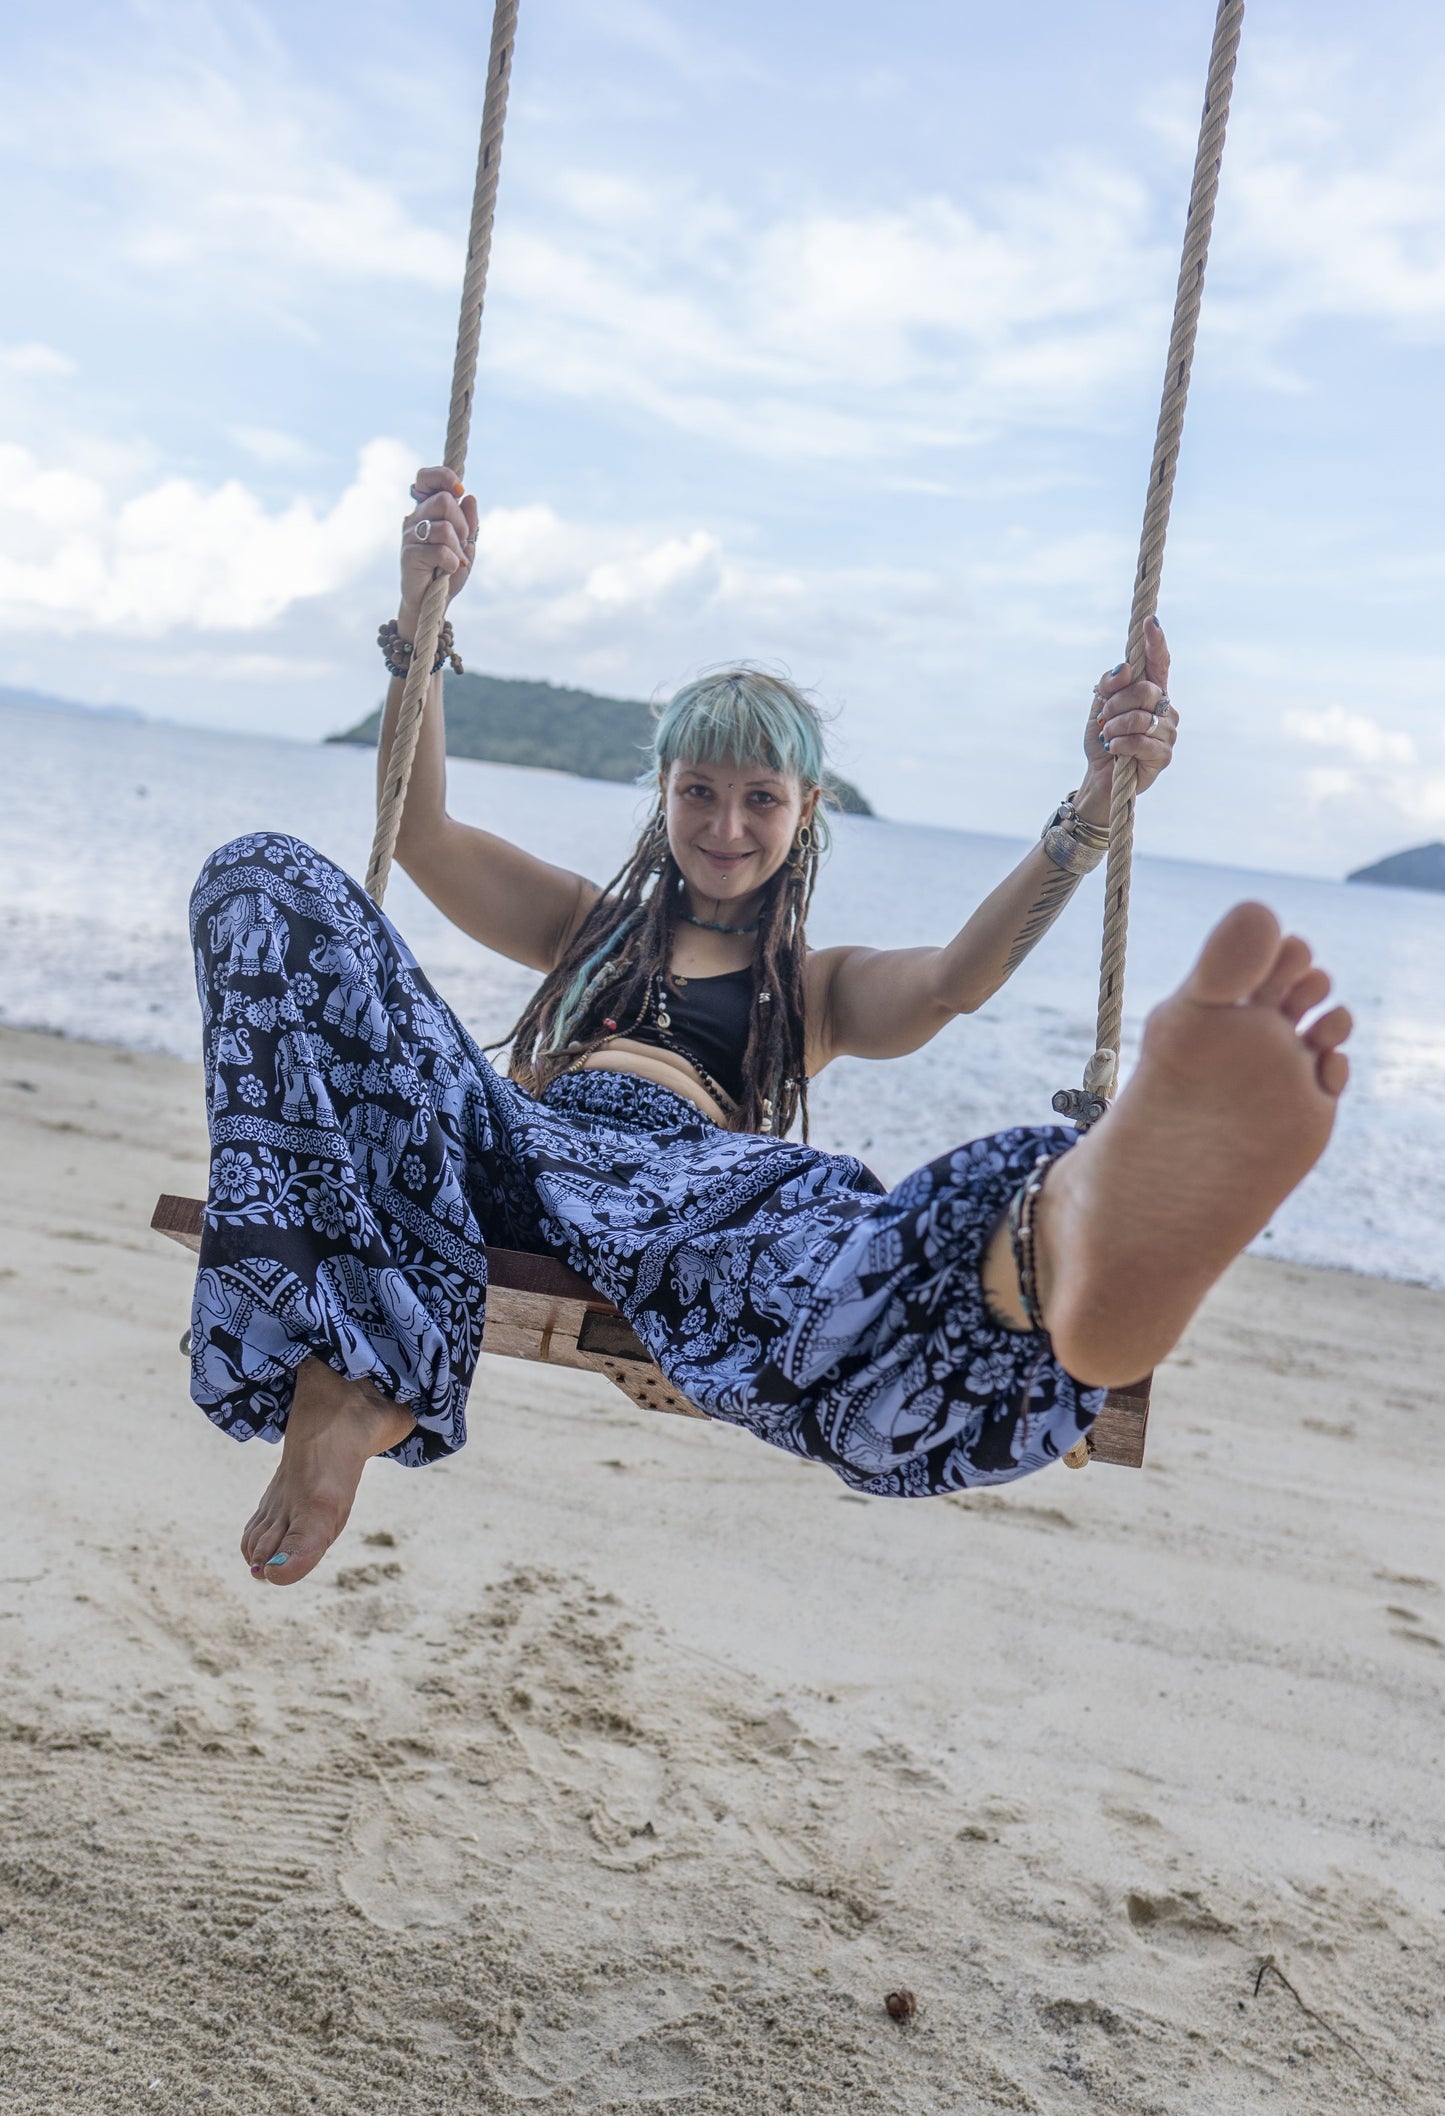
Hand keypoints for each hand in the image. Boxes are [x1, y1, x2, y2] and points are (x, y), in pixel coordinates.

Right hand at [398, 464, 478, 631]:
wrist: (431, 602)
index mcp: (427, 510)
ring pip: (445, 527)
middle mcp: (415, 517)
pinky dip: (452, 562)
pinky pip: (440, 550)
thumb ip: (469, 522)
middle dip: (463, 524)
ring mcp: (409, 535)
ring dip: (458, 548)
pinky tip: (448, 570)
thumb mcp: (465, 544)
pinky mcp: (409, 555)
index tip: (460, 490)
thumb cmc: (448, 571)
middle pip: (444, 500)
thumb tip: (470, 497)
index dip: (444, 476)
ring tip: (455, 560)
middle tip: (462, 542)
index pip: (426, 477)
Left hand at [1077, 614, 1175, 814]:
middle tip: (1102, 718)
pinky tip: (1114, 750)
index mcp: (1152, 691)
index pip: (1159, 662)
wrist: (1098, 775)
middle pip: (1145, 689)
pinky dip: (1120, 744)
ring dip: (1114, 727)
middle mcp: (1165, 708)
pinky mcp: (1164, 755)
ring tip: (1106, 736)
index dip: (1156, 642)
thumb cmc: (1102, 737)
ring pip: (1140, 716)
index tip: (1149, 622)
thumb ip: (1109, 684)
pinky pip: (1141, 741)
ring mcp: (1167, 732)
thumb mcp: (1098, 705)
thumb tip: (1125, 668)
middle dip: (1115, 703)